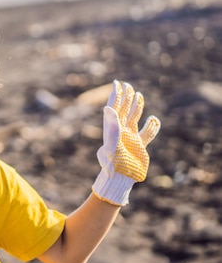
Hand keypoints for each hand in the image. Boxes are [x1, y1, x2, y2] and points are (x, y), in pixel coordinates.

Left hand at [92, 80, 160, 205]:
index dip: (116, 95)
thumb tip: (107, 108)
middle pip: (124, 110)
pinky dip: (151, 126)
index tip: (117, 83)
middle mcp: (121, 132)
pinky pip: (147, 134)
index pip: (115, 108)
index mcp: (113, 129)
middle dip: (125, 97)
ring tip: (138, 95)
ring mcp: (131, 138)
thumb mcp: (112, 145)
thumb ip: (112, 127)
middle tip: (127, 85)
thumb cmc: (113, 164)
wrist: (120, 179)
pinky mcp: (139, 147)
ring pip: (134, 118)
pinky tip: (154, 119)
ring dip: (136, 107)